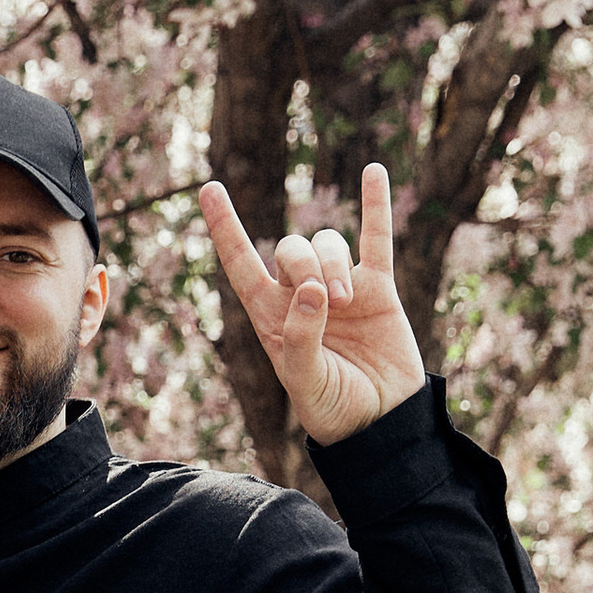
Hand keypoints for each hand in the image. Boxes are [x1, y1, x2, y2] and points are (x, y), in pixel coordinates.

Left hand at [197, 162, 427, 446]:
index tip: (211, 188)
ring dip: (334, 264)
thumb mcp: (306, 383)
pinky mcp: (379, 287)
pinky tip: (373, 171)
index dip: (226, 228)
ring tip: (347, 301)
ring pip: (329, 243)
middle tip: (327, 300)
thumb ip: (302, 338)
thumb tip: (310, 289)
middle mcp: (301, 297)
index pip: (242, 264)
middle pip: (291, 250)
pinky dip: (374, 206)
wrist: (382, 421)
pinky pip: (376, 238)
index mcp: (271, 318)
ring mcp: (340, 289)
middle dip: (306, 264)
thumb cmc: (334, 409)